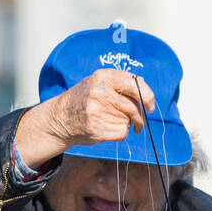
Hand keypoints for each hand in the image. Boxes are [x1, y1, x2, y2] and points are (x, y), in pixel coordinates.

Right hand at [15, 70, 155, 169]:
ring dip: (126, 124)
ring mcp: (96, 111)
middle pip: (133, 107)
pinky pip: (122, 132)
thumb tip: (145, 90)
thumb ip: (122, 82)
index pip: (134, 85)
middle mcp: (100, 92)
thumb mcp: (100, 82)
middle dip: (140, 117)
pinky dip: (121, 133)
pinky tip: (109, 129)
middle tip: (139, 122)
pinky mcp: (96, 128)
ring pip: (127, 120)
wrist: (61, 117)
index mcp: (103, 77)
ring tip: (113, 122)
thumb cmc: (86, 99)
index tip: (150, 106)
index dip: (147, 96)